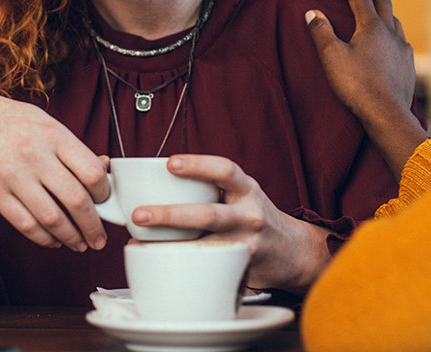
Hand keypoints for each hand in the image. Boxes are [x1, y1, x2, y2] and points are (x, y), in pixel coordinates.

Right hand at [0, 88, 109, 251]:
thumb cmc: (6, 121)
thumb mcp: (43, 123)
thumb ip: (72, 147)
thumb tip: (104, 169)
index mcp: (53, 135)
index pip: (91, 171)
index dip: (104, 193)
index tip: (105, 201)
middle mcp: (35, 155)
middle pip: (76, 200)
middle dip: (93, 226)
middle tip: (99, 237)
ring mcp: (13, 176)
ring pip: (53, 219)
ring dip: (71, 238)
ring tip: (80, 244)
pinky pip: (26, 225)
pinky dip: (45, 239)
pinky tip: (54, 240)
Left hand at [129, 154, 330, 293]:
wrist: (291, 251)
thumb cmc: (253, 216)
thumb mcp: (241, 193)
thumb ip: (211, 188)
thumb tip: (157, 182)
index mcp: (247, 189)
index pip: (225, 170)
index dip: (197, 165)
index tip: (169, 164)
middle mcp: (249, 215)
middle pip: (209, 215)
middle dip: (170, 215)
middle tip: (139, 214)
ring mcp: (246, 244)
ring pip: (205, 247)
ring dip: (169, 246)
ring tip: (140, 244)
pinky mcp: (240, 268)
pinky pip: (208, 266)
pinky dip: (180, 263)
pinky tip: (158, 261)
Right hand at [305, 0, 425, 179]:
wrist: (387, 115)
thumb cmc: (357, 85)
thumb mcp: (331, 57)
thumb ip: (321, 32)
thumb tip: (313, 12)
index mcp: (372, 26)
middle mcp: (391, 32)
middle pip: (381, 1)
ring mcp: (403, 49)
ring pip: (394, 20)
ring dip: (381, 11)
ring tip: (369, 14)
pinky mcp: (408, 65)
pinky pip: (400, 39)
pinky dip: (389, 32)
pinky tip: (384, 43)